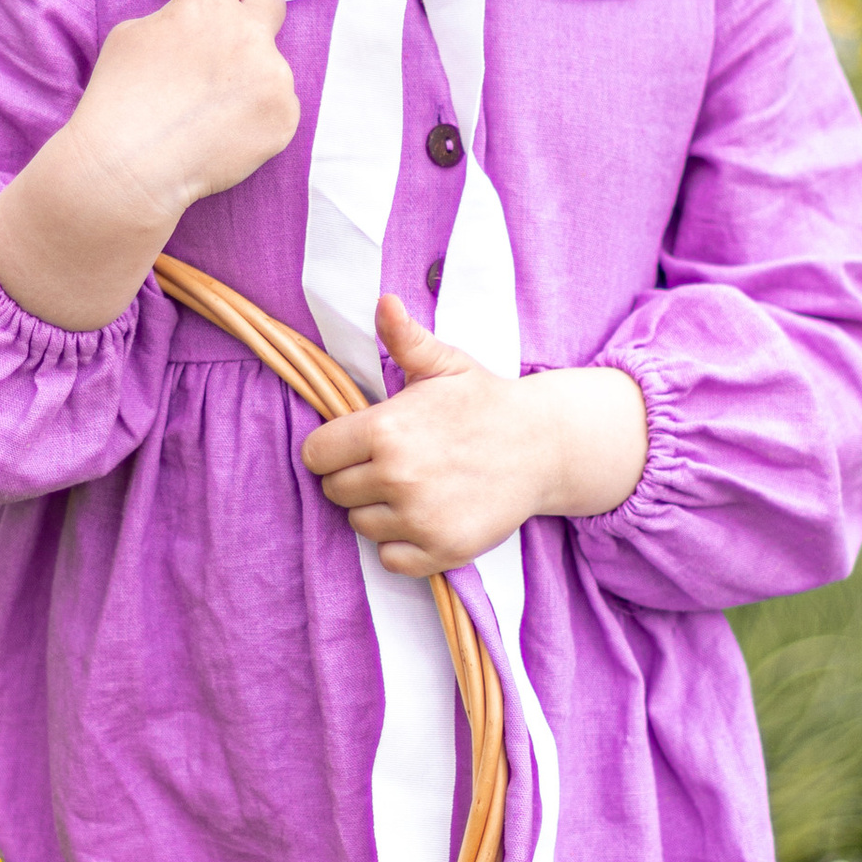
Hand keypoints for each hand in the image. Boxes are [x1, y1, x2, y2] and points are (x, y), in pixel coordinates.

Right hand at [0, 0, 298, 329]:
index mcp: (208, 4)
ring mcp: (273, 75)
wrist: (129, 166)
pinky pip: (278, 104)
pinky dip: (257, 116)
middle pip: (271, 1)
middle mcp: (249, 32)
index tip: (213, 1)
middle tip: (227, 47)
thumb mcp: (132, 34)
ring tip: (210, 109)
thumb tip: (199, 17)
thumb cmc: (119, 98)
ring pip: (272, 62)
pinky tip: (223, 133)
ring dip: (251, 76)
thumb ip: (178, 15)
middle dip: (252, 16)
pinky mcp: (284, 116)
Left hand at [302, 296, 647, 576]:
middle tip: (392, 464)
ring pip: (360, 525)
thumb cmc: (486, 402)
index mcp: (386, 429)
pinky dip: (401, 545)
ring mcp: (419, 518)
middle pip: (335, 491)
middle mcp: (397, 477)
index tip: (359, 444)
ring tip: (413, 488)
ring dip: (378, 511)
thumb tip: (383, 303)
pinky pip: (390, 559)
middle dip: (355, 478)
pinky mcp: (441, 551)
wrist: (545, 447)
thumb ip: (405, 339)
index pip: (316, 455)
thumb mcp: (445, 365)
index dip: (333, 448)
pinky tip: (424, 517)